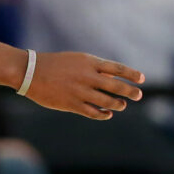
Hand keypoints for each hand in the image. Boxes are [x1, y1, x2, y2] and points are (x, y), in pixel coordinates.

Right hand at [23, 51, 144, 119]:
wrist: (31, 72)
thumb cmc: (56, 64)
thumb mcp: (78, 59)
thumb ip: (96, 68)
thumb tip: (114, 76)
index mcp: (90, 62)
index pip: (117, 68)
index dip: (131, 74)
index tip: (142, 79)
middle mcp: (87, 76)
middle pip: (115, 86)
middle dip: (130, 91)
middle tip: (139, 95)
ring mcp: (80, 91)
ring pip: (106, 101)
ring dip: (117, 104)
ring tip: (122, 105)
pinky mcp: (71, 104)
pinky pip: (92, 112)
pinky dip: (102, 114)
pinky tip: (107, 114)